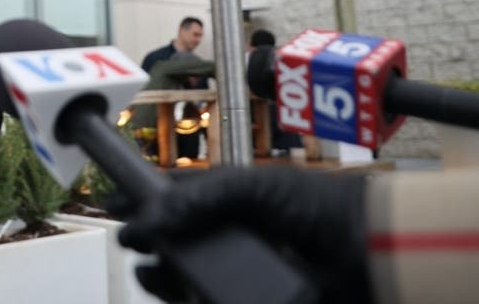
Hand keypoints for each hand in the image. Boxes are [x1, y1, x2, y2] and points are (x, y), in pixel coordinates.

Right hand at [113, 166, 371, 303]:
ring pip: (187, 281)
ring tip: (156, 275)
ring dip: (165, 280)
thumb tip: (147, 220)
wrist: (364, 249)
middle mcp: (230, 236)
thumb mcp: (247, 187)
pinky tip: (185, 294)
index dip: (142, 201)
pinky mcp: (251, 299)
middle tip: (134, 245)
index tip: (114, 205)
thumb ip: (195, 199)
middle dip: (149, 246)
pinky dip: (191, 299)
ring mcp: (241, 273)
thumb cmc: (312, 205)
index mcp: (226, 200)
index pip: (173, 199)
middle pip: (173, 245)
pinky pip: (212, 301)